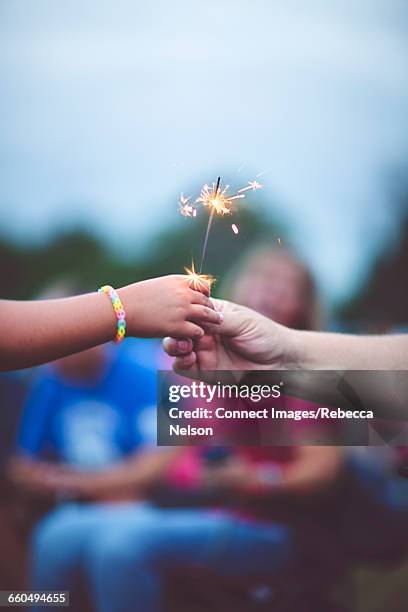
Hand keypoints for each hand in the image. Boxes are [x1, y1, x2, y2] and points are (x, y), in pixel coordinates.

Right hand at [119, 275, 221, 338]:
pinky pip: (198, 331)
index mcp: (177, 281)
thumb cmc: (132, 299)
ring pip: (208, 314)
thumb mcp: (155, 286)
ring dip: (212, 320)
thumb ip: (169, 289)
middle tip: (215, 315)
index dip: (206, 294)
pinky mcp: (178, 326)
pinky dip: (199, 333)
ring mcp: (182, 309)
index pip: (202, 285)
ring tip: (217, 324)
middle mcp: (183, 293)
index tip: (206, 300)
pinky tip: (197, 336)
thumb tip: (174, 293)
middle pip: (207, 300)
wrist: (120, 309)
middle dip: (211, 307)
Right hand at [163, 299, 296, 372]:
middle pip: (177, 329)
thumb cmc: (265, 335)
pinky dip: (180, 362)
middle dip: (173, 329)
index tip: (181, 313)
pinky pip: (183, 367)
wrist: (279, 362)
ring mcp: (203, 352)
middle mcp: (204, 332)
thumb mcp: (242, 322)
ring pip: (176, 348)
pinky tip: (189, 358)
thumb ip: (219, 320)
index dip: (181, 311)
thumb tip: (196, 315)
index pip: (188, 310)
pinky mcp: (204, 372)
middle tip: (180, 333)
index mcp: (212, 314)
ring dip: (174, 346)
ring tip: (184, 346)